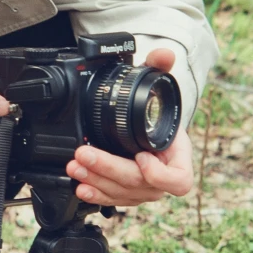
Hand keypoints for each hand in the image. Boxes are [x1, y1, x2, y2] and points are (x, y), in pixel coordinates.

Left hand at [65, 48, 193, 205]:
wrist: (150, 128)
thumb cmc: (158, 114)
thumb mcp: (159, 88)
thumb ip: (161, 68)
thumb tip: (162, 54)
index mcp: (178, 158)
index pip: (178, 180)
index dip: (160, 174)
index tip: (141, 156)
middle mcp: (162, 178)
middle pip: (138, 184)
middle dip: (108, 169)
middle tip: (84, 154)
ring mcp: (144, 189)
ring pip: (121, 193)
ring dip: (96, 180)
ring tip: (75, 165)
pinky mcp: (126, 193)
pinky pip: (112, 199)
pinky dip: (95, 194)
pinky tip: (80, 187)